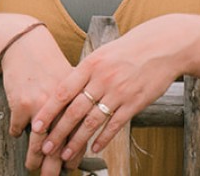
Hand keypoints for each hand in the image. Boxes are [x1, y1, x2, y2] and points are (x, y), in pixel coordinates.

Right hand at [0, 25, 72, 173]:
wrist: (25, 46)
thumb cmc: (49, 64)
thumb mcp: (69, 81)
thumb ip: (76, 104)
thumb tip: (80, 132)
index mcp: (77, 99)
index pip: (79, 133)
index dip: (75, 153)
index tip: (71, 167)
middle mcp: (62, 105)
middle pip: (60, 143)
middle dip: (55, 164)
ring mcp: (41, 106)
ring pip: (38, 141)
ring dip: (34, 158)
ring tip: (33, 167)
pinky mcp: (21, 105)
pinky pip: (18, 128)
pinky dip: (17, 132)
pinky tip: (17, 135)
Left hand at [29, 16, 188, 171]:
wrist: (163, 46)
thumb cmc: (130, 49)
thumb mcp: (103, 54)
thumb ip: (85, 72)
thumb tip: (65, 90)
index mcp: (91, 65)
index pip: (62, 92)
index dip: (48, 111)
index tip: (36, 126)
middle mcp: (102, 79)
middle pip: (74, 111)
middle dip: (58, 132)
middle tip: (46, 147)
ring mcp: (119, 92)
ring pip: (92, 121)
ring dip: (77, 141)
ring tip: (66, 154)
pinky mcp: (135, 102)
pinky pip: (115, 124)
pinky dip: (103, 138)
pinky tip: (94, 148)